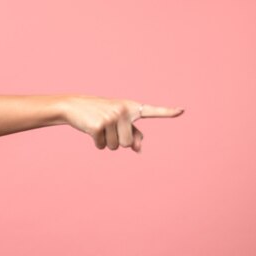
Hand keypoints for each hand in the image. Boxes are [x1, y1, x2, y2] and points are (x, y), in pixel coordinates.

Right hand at [62, 95, 183, 151]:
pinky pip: (102, 146)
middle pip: (127, 143)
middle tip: (106, 128)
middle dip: (117, 141)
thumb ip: (132, 133)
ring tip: (99, 127)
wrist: (74, 106)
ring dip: (106, 142)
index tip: (182, 111)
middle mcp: (123, 111)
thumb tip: (138, 149)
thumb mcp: (118, 121)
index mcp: (131, 108)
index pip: (153, 111)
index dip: (168, 112)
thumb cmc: (99, 113)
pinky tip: (91, 130)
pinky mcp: (98, 125)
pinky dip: (97, 143)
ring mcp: (111, 117)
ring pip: (116, 146)